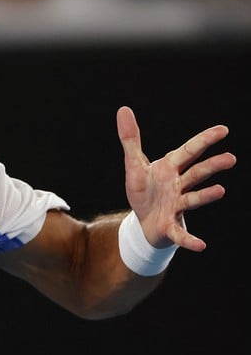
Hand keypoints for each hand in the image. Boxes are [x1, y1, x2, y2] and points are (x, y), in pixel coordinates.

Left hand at [117, 106, 235, 250]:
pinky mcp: (171, 226)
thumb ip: (130, 139)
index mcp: (170, 168)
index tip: (223, 130)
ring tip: (221, 190)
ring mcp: (177, 206)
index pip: (188, 151)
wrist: (144, 223)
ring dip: (206, 196)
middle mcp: (178, 186)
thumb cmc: (144, 191)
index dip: (204, 140)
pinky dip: (190, 240)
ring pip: (193, 199)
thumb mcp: (133, 165)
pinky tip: (201, 246)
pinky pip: (181, 234)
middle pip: (196, 173)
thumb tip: (123, 109)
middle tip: (231, 158)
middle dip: (212, 166)